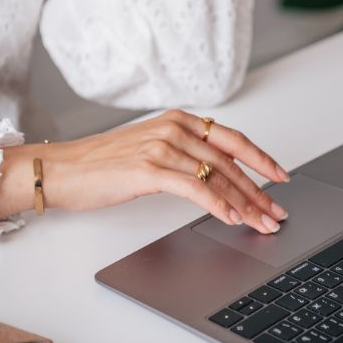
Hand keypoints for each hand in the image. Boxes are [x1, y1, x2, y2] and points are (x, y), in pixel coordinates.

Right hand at [0, 110, 289, 233]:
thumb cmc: (103, 163)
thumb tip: (219, 179)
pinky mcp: (148, 169)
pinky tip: (231, 218)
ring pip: (216, 176)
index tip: (280, 176)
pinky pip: (193, 188)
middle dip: (258, 189)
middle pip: (229, 161)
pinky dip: (217, 205)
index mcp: (178, 120)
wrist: (63, 169)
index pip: (232, 139)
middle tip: (276, 211)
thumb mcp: (151, 148)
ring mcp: (161, 146)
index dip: (260, 159)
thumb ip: (184, 154)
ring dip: (244, 203)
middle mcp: (174, 128)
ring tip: (261, 222)